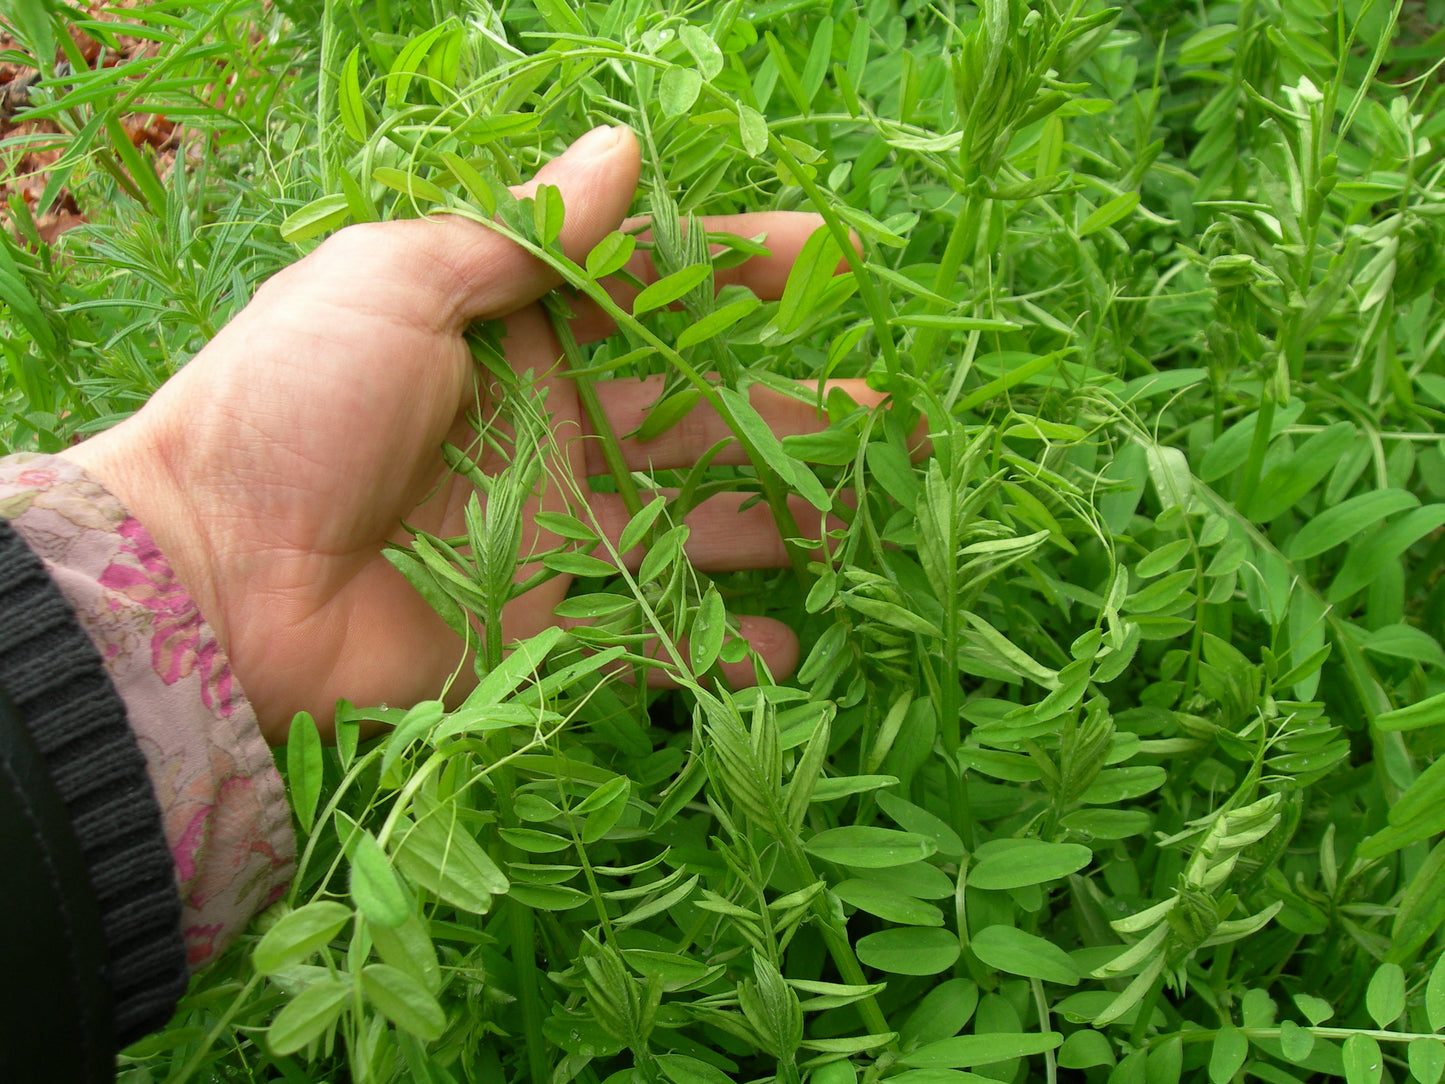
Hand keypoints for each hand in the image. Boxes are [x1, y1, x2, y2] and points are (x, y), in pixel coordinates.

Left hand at [62, 125, 884, 742]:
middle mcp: (553, 436)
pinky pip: (651, 642)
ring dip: (784, 527)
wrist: (210, 579)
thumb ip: (519, 232)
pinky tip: (788, 646)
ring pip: (697, 528)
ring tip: (867, 521)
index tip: (828, 261)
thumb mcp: (395, 281)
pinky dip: (719, 653)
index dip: (738, 273)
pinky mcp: (547, 634)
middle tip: (891, 423)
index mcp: (518, 341)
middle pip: (700, 419)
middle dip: (795, 416)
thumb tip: (624, 147)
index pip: (652, 293)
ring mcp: (557, 538)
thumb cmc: (293, 405)